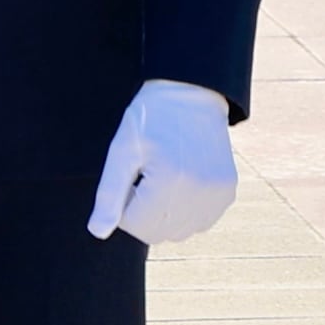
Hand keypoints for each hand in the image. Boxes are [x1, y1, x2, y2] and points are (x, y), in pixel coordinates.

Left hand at [86, 79, 236, 245]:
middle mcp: (198, 193)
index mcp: (169, 181)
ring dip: (165, 213)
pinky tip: (182, 179)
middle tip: (145, 174)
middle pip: (156, 233)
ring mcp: (217, 196)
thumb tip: (97, 232)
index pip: (134, 225)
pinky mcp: (227, 193)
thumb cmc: (150, 119)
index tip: (130, 174)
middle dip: (143, 210)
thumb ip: (109, 194)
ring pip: (178, 232)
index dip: (124, 202)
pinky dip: (186, 210)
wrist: (191, 91)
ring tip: (164, 175)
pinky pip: (199, 223)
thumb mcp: (122, 149)